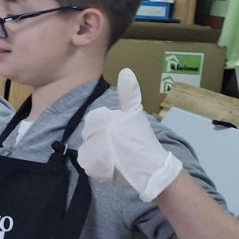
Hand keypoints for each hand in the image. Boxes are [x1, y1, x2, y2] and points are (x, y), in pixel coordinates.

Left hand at [78, 69, 180, 201]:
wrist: (151, 168)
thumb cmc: (143, 140)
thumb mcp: (135, 114)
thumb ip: (129, 94)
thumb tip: (125, 70)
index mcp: (103, 117)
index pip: (93, 120)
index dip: (105, 128)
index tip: (118, 135)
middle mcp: (95, 132)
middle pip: (89, 135)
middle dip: (101, 140)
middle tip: (118, 147)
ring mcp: (92, 150)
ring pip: (87, 149)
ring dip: (98, 153)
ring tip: (115, 157)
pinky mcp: (92, 166)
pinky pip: (87, 164)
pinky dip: (95, 166)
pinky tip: (109, 166)